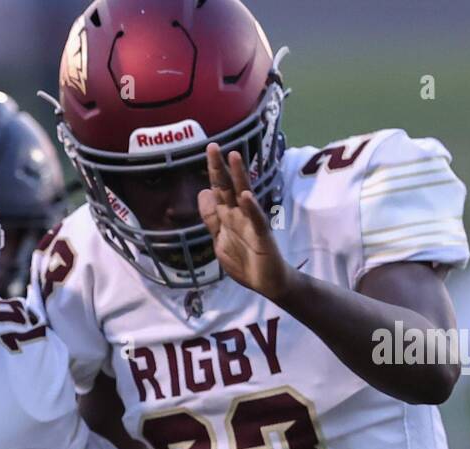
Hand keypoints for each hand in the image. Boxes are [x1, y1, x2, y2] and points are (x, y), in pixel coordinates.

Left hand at [197, 144, 293, 300]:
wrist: (266, 282)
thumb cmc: (245, 260)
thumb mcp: (219, 239)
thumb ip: (211, 218)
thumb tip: (203, 192)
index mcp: (227, 216)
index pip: (218, 190)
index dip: (212, 172)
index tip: (209, 149)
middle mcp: (239, 215)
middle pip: (228, 187)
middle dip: (220, 168)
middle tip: (212, 146)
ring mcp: (251, 223)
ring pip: (244, 196)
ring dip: (239, 177)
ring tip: (234, 157)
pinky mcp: (262, 235)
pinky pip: (256, 219)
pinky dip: (251, 208)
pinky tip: (245, 196)